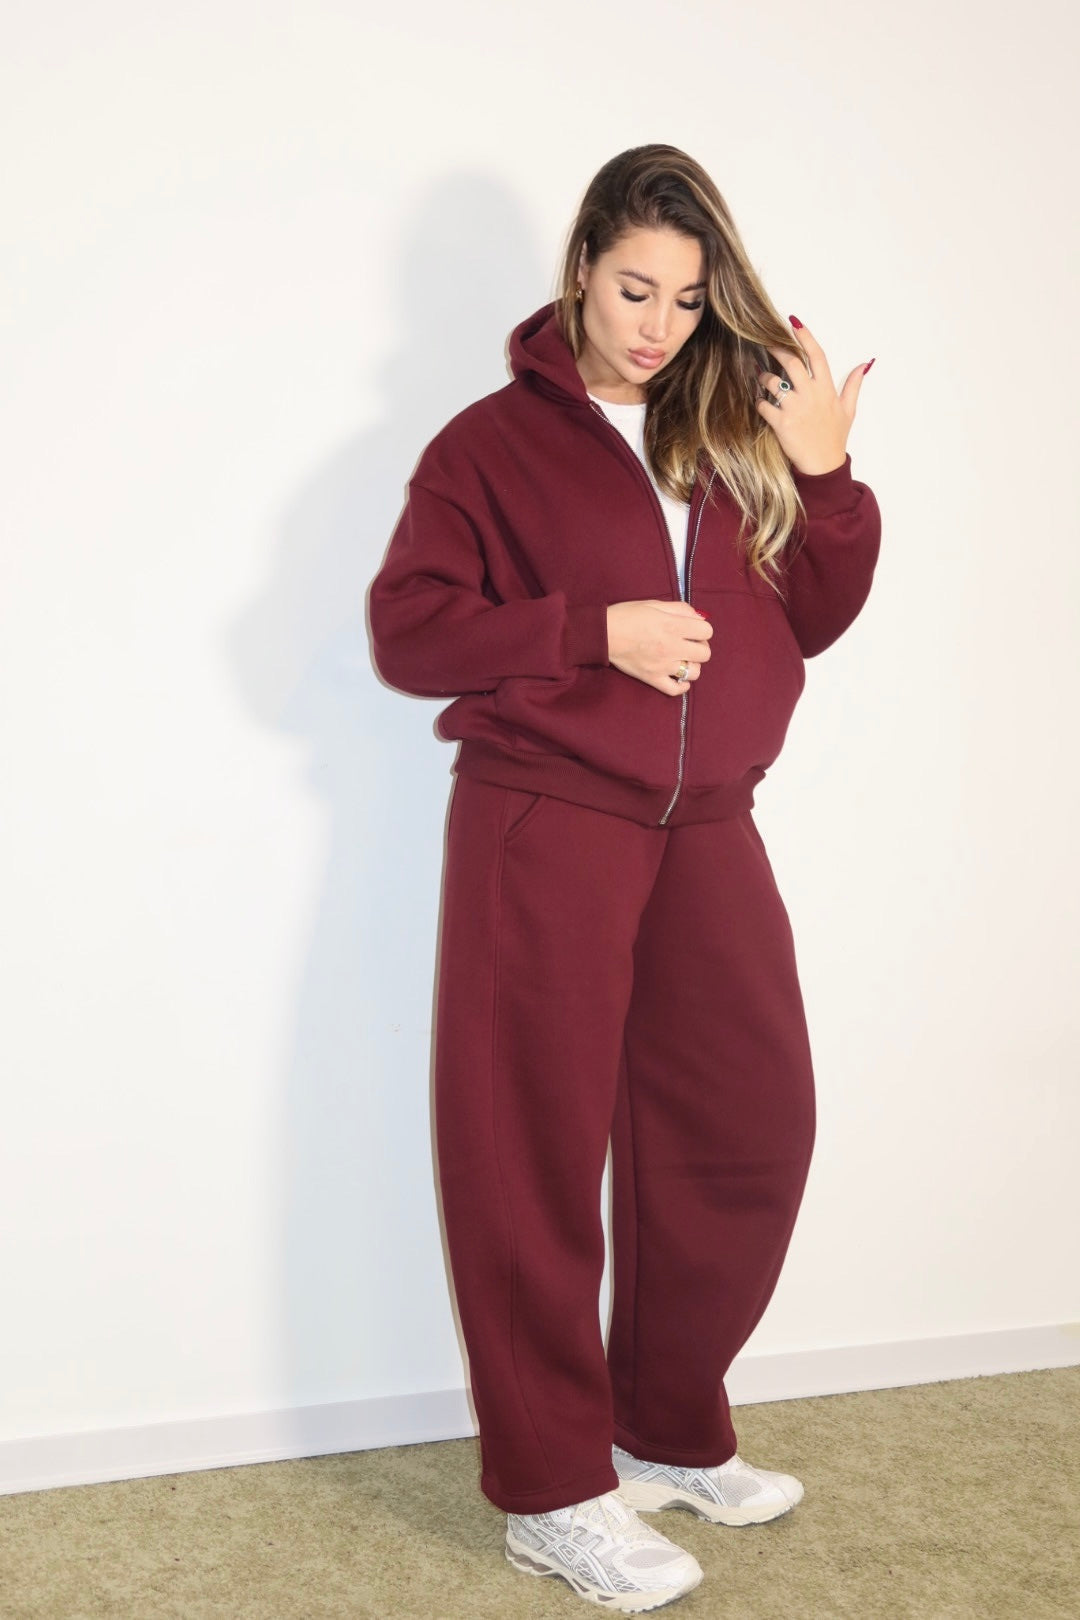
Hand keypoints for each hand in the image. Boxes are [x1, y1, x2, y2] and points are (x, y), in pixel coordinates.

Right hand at [606, 599, 712, 694]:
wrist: (604, 633)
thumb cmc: (628, 615)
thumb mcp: (656, 604)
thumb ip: (680, 609)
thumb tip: (699, 617)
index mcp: (673, 626)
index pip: (707, 631)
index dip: (702, 629)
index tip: (693, 629)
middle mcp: (672, 647)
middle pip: (705, 653)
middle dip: (700, 647)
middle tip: (688, 643)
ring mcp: (663, 665)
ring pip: (694, 673)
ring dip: (692, 665)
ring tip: (682, 659)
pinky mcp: (653, 678)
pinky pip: (675, 689)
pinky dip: (681, 685)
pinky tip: (678, 677)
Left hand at [755, 318, 872, 475]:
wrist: (823, 466)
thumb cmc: (834, 438)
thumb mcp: (848, 410)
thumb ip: (854, 385)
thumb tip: (865, 365)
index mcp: (827, 389)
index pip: (816, 355)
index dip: (805, 337)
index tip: (794, 323)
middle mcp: (811, 395)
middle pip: (791, 362)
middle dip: (776, 349)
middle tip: (766, 343)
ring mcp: (795, 408)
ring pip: (773, 382)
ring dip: (764, 376)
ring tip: (761, 376)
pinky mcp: (782, 423)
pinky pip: (764, 405)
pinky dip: (758, 401)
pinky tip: (758, 400)